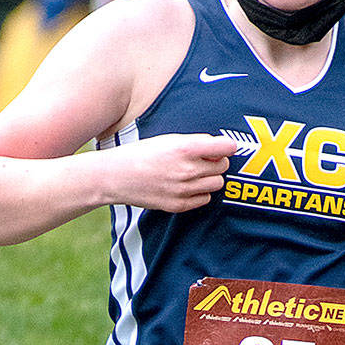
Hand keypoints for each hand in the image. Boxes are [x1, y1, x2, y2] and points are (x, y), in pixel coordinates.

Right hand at [106, 132, 230, 212]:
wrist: (116, 176)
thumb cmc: (142, 153)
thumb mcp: (168, 139)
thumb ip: (195, 143)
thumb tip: (220, 148)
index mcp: (185, 148)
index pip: (225, 147)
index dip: (228, 146)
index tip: (226, 147)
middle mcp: (187, 170)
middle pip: (223, 167)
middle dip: (217, 162)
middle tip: (204, 160)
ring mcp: (183, 190)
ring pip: (217, 184)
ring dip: (210, 178)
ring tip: (194, 173)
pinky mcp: (178, 205)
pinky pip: (205, 199)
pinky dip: (200, 192)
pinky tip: (187, 186)